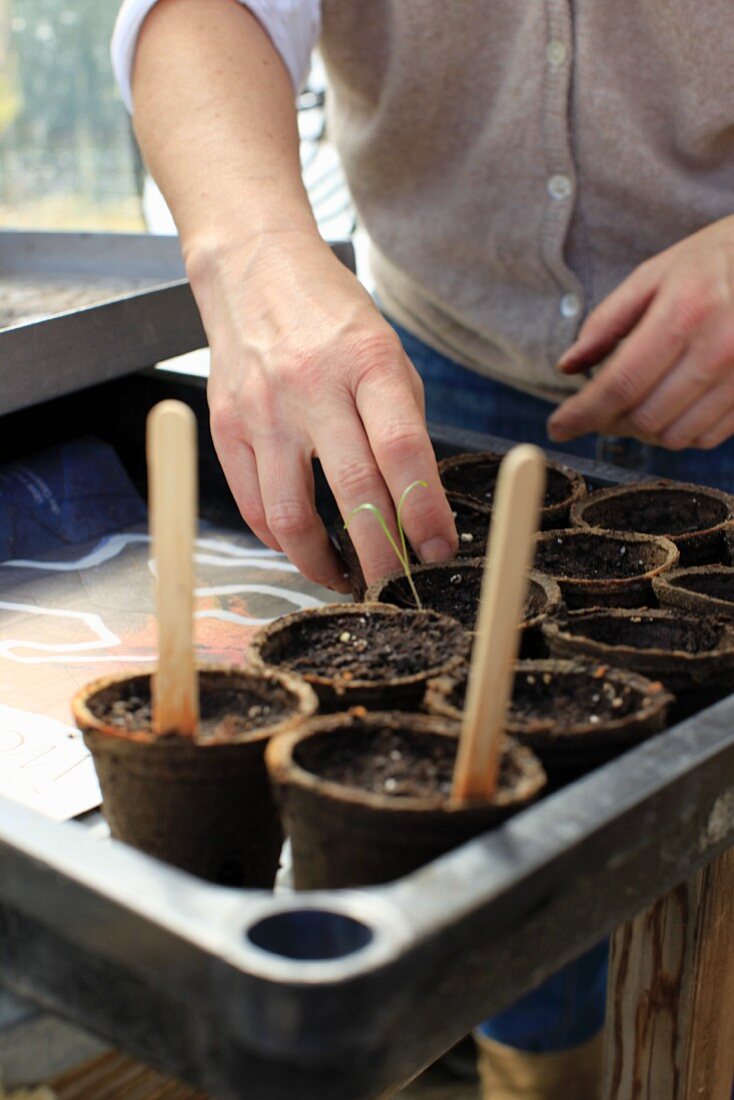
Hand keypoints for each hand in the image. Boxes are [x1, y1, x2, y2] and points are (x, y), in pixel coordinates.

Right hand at [189, 230, 456, 590]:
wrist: (253, 270)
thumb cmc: (333, 319)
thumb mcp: (386, 353)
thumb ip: (401, 424)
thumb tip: (415, 507)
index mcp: (368, 362)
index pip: (403, 451)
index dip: (425, 512)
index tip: (440, 551)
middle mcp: (312, 386)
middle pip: (353, 491)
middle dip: (382, 555)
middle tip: (396, 587)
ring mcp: (262, 410)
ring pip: (291, 515)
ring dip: (323, 563)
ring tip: (346, 578)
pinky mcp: (225, 426)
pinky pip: (253, 505)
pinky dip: (281, 540)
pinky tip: (303, 545)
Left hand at [548, 216, 733, 450]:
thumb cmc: (713, 261)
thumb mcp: (653, 274)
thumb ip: (606, 322)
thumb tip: (567, 366)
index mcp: (685, 312)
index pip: (621, 384)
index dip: (583, 413)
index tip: (558, 427)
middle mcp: (719, 348)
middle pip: (645, 417)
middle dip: (609, 422)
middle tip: (596, 410)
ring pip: (674, 436)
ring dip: (643, 431)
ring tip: (633, 405)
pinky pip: (706, 438)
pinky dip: (678, 433)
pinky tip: (669, 408)